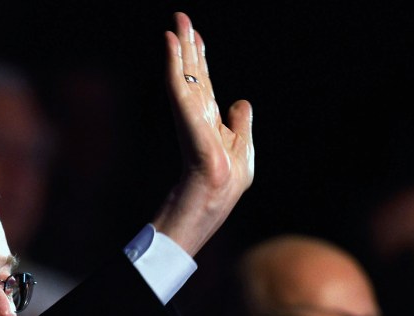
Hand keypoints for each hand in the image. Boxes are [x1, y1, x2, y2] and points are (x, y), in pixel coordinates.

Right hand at [152, 12, 253, 255]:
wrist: (216, 198)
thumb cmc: (227, 184)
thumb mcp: (243, 148)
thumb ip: (241, 123)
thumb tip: (242, 102)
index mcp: (209, 121)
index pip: (204, 84)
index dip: (201, 60)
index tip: (196, 37)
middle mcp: (197, 114)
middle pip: (193, 72)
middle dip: (188, 46)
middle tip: (181, 18)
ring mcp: (189, 114)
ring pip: (184, 72)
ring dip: (180, 46)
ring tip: (177, 22)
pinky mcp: (187, 116)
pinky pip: (178, 82)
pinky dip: (173, 60)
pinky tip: (170, 41)